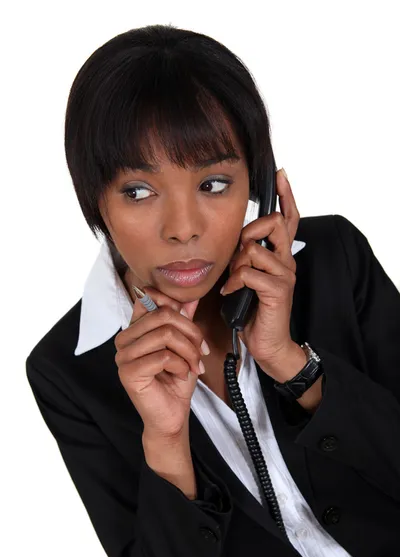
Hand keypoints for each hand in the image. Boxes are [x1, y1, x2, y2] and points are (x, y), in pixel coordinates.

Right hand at [114, 289, 207, 437]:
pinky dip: (180, 365)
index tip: (190, 325)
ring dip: (188, 351)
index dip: (173, 303)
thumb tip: (191, 296)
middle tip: (200, 351)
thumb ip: (184, 320)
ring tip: (193, 365)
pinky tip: (181, 374)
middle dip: (191, 332)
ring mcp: (123, 356)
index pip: (148, 297)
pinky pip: (163, 356)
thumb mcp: (185, 345)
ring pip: (165, 334)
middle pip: (163, 315)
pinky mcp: (128, 372)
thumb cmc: (175, 381)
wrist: (172, 415)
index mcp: (135, 328)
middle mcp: (125, 339)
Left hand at [221, 168, 300, 372]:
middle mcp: (287, 260)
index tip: (280, 175)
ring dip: (237, 264)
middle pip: (275, 223)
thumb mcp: (246, 277)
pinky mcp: (278, 290)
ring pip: (255, 249)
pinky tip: (232, 293)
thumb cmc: (253, 310)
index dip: (286, 196)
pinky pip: (250, 272)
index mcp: (280, 255)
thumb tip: (233, 242)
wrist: (267, 342)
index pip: (288, 218)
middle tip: (240, 251)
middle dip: (251, 230)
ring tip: (234, 281)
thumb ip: (244, 257)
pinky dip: (235, 282)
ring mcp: (285, 274)